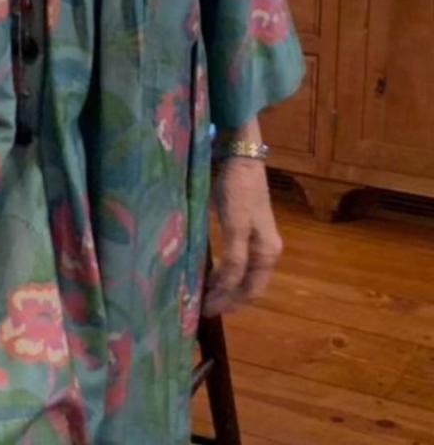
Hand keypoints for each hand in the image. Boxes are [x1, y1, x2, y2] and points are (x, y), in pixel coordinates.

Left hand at [203, 159, 282, 316]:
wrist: (240, 157)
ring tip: (202, 294)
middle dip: (227, 299)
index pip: (250, 291)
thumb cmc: (239, 191)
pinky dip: (223, 272)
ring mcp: (257, 241)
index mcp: (268, 253)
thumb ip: (233, 258)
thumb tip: (225, 289)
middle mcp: (266, 251)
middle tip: (200, 307)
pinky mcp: (244, 230)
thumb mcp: (236, 226)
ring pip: (241, 275)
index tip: (205, 312)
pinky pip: (236, 261)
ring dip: (225, 287)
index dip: (228, 303)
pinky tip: (208, 273)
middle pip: (247, 286)